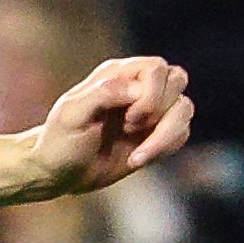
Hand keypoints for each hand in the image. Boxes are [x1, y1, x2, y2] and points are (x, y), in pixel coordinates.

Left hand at [26, 57, 193, 197]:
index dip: (151, 94)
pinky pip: (182, 132)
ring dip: (166, 135)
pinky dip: (166, 148)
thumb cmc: (59, 142)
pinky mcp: (156, 134)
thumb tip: (137, 89)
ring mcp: (150, 111)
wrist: (58, 174)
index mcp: (116, 75)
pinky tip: (137, 160)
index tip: (128, 119)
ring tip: (135, 155)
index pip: (156, 68)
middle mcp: (137, 87)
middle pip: (178, 80)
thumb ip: (102, 94)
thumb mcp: (71, 116)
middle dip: (160, 111)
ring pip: (185, 108)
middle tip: (129, 128)